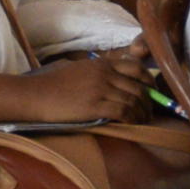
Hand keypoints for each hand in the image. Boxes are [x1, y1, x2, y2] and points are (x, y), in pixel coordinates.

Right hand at [23, 48, 151, 123]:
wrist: (37, 95)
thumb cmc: (54, 84)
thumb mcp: (80, 69)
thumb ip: (99, 71)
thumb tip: (115, 80)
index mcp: (102, 64)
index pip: (135, 67)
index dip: (148, 79)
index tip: (152, 90)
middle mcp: (105, 74)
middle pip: (138, 86)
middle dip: (149, 101)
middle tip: (150, 111)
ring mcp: (100, 89)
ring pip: (133, 100)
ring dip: (142, 112)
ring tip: (144, 120)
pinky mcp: (95, 106)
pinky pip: (123, 112)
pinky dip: (132, 119)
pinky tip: (133, 124)